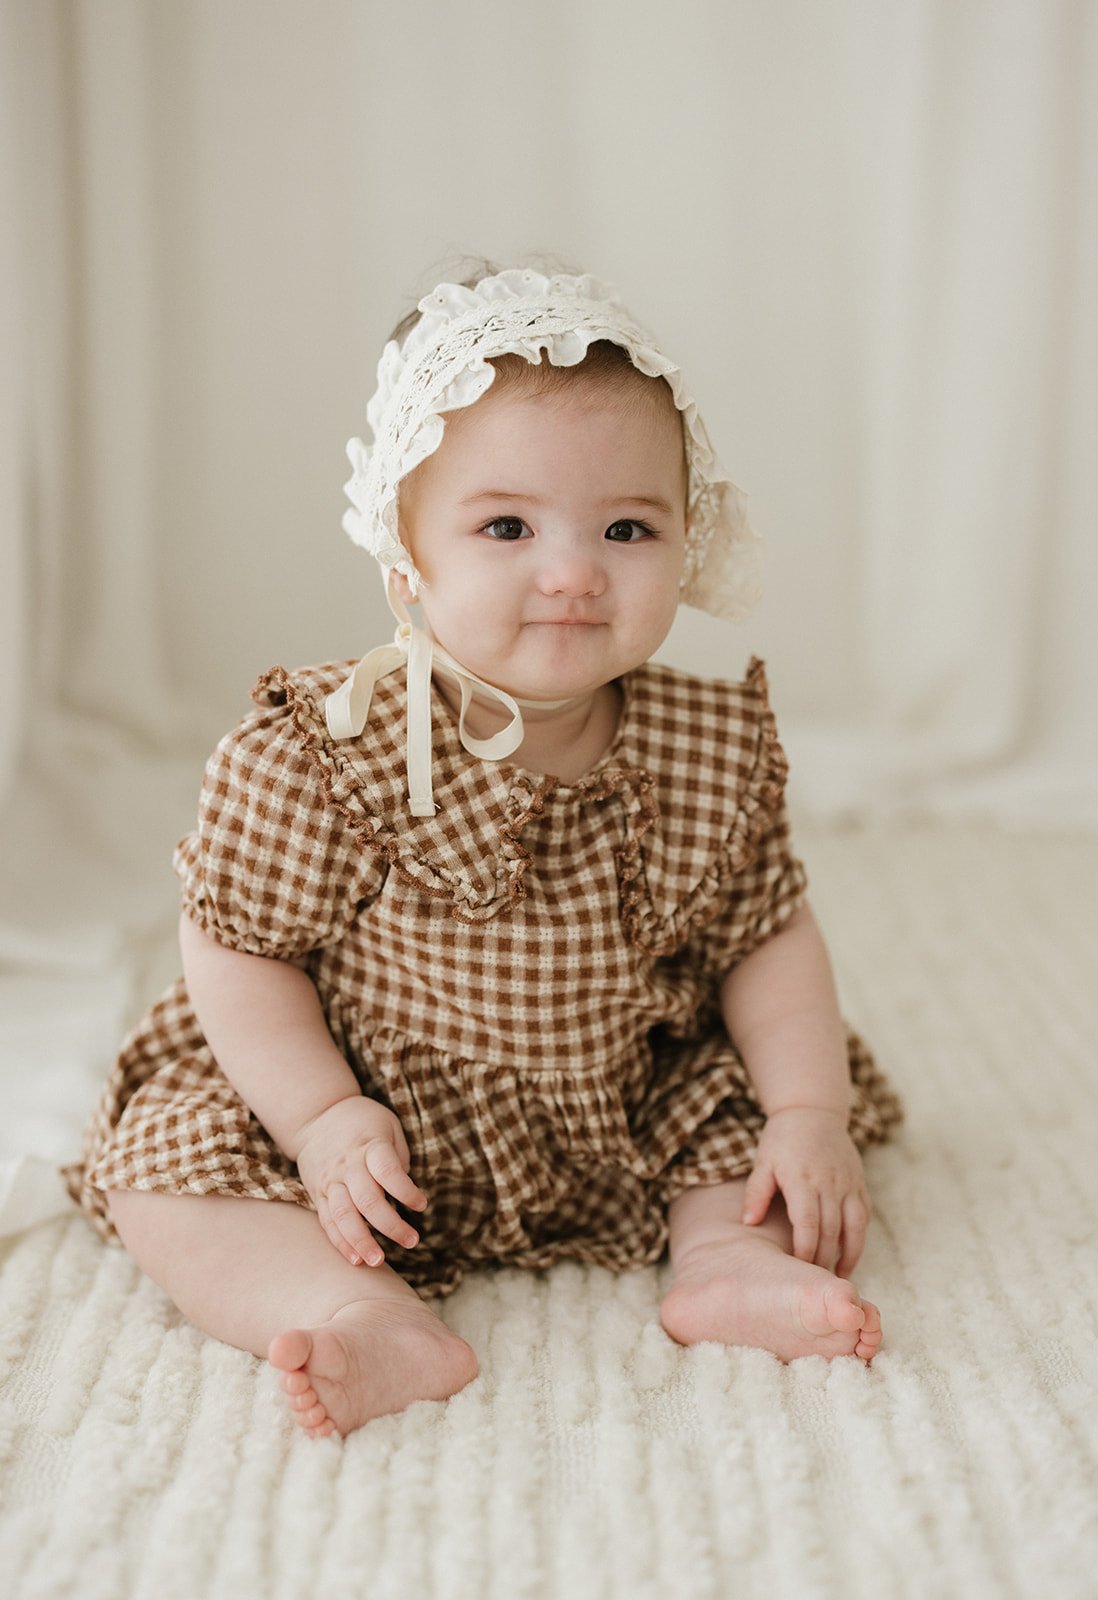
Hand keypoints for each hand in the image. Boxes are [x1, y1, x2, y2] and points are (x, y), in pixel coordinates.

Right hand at [294, 1095, 426, 1267]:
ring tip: (379, 1261)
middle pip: (367, 1200)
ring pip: (343, 1216)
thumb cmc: (363, 1121)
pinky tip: (356, 1260)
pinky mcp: (318, 1194)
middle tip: (412, 1241)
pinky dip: (341, 1243)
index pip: (388, 1171)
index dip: (406, 1191)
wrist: (316, 1116)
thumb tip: (405, 1189)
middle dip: (390, 1225)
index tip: (422, 1204)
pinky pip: (328, 1222)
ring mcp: (330, 1181)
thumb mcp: (388, 1125)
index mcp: (368, 1146)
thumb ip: (397, 1156)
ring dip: (361, 1241)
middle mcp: (347, 1165)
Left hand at [741, 1107, 870, 1277]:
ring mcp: (848, 1182)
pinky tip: (851, 1253)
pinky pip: (864, 1215)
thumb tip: (748, 1223)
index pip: (808, 1223)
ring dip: (850, 1254)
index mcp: (802, 1179)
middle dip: (824, 1258)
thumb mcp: (763, 1161)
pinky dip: (860, 1237)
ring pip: (855, 1226)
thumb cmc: (782, 1139)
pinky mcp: (859, 1182)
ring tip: (840, 1276)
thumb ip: (756, 1192)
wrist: (812, 1111)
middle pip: (832, 1230)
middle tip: (815, 1281)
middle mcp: (830, 1182)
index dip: (804, 1249)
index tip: (797, 1268)